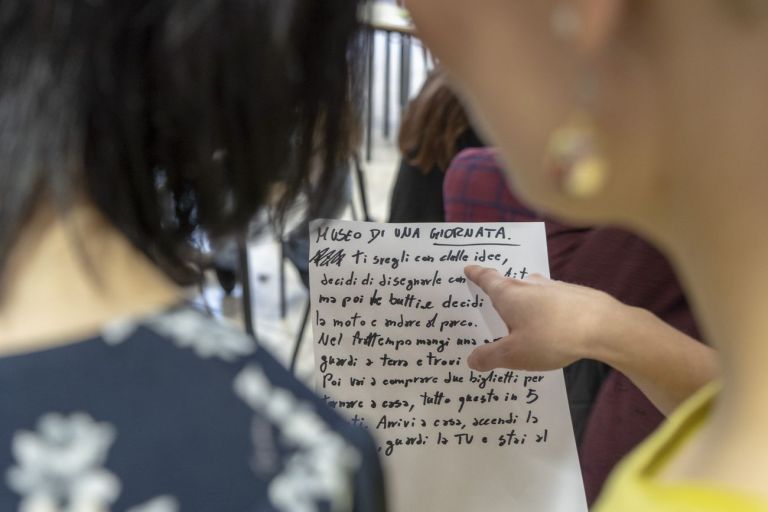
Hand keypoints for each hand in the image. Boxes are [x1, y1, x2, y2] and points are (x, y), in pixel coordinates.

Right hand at [464, 265, 630, 372]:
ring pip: (532, 291)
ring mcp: (554, 287)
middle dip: (500, 293)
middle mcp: (529, 285)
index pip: (487, 279)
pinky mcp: (574, 295)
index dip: (477, 274)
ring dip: (525, 302)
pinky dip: (547, 310)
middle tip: (494, 305)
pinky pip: (552, 301)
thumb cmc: (551, 337)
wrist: (604, 327)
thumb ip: (490, 356)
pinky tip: (553, 327)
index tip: (469, 269)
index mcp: (509, 294)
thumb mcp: (514, 354)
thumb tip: (472, 359)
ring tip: (523, 320)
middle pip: (509, 285)